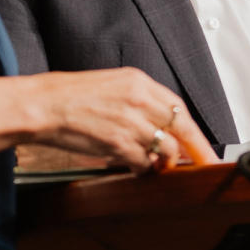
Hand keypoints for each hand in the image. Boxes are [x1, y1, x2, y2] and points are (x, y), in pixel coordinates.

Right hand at [28, 68, 217, 172]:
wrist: (45, 105)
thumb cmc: (73, 96)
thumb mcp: (113, 85)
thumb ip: (140, 101)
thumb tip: (164, 124)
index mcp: (138, 81)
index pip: (179, 107)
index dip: (195, 131)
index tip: (204, 146)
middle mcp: (139, 99)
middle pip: (183, 129)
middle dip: (196, 151)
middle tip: (204, 164)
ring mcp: (131, 122)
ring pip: (167, 150)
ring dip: (164, 162)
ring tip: (154, 164)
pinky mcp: (120, 144)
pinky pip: (145, 164)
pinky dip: (143, 168)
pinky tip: (134, 165)